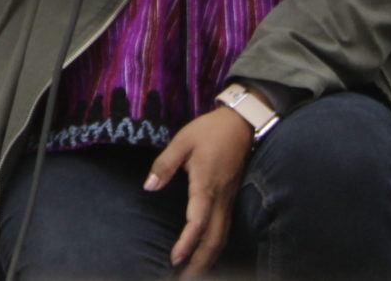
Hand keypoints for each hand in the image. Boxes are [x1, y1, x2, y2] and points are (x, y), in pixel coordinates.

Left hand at [145, 107, 253, 276]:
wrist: (242, 124)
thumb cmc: (210, 131)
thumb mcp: (182, 141)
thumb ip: (165, 164)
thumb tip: (149, 186)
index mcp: (206, 184)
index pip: (198, 222)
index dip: (187, 242)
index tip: (175, 258)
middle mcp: (220, 198)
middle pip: (214, 239)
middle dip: (200, 262)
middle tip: (183, 279)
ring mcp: (228, 200)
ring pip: (222, 238)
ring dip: (209, 258)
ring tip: (193, 274)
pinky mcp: (231, 200)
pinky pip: (225, 230)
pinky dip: (215, 247)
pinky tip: (206, 255)